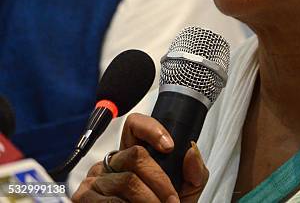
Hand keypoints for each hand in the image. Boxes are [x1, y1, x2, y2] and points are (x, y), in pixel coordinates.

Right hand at [73, 113, 207, 202]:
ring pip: (128, 181)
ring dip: (149, 201)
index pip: (135, 125)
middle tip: (171, 200)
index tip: (169, 147)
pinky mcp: (84, 198)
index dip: (151, 129)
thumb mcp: (185, 190)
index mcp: (133, 155)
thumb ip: (194, 172)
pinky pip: (112, 201)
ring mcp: (96, 179)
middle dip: (160, 181)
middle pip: (136, 155)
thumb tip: (191, 150)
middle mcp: (112, 162)